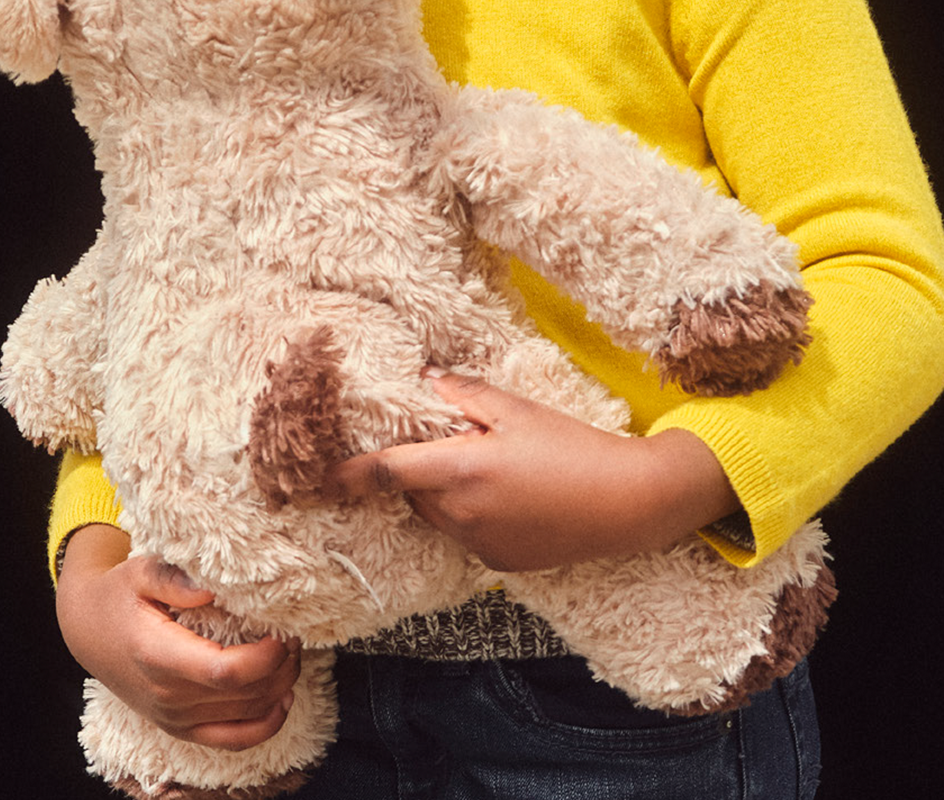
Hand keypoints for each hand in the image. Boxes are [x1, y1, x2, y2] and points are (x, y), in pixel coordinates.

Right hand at [55, 523, 301, 749]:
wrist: (89, 631)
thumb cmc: (119, 595)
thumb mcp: (139, 571)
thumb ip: (174, 578)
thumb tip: (212, 589)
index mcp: (158, 656)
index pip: (224, 672)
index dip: (264, 657)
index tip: (283, 630)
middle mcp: (168, 696)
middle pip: (243, 696)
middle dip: (281, 667)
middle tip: (294, 633)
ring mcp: (175, 718)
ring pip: (245, 717)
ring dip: (279, 688)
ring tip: (290, 654)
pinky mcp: (182, 728)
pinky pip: (232, 740)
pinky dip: (264, 725)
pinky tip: (282, 699)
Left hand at [323, 372, 737, 571]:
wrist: (628, 503)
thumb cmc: (572, 447)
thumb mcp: (516, 409)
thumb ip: (464, 395)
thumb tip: (427, 380)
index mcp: (459, 471)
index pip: (384, 473)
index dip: (345, 474)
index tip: (314, 475)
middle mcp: (461, 515)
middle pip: (412, 493)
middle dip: (416, 470)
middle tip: (450, 442)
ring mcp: (480, 544)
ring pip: (438, 515)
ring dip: (443, 493)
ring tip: (487, 466)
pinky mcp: (501, 562)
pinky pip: (465, 534)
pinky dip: (470, 514)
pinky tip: (510, 494)